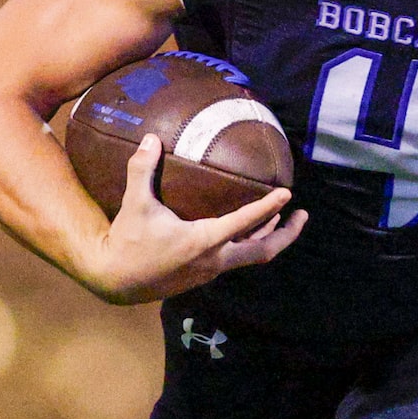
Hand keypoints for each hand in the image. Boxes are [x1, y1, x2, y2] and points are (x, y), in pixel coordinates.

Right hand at [86, 135, 306, 304]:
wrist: (115, 281)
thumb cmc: (127, 241)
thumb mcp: (135, 204)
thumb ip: (142, 169)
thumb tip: (150, 137)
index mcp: (203, 241)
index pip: (245, 222)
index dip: (268, 206)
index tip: (287, 193)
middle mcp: (214, 260)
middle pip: (263, 251)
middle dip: (286, 233)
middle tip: (302, 215)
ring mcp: (210, 271)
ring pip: (251, 255)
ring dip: (268, 237)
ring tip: (281, 219)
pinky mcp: (203, 275)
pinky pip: (236, 259)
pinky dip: (249, 244)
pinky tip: (248, 232)